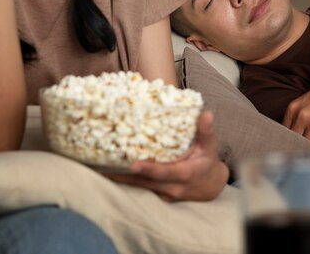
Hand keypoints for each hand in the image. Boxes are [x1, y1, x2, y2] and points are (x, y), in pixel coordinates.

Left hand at [104, 111, 228, 201]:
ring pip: (139, 187)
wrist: (211, 187)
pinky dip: (125, 181)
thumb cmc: (208, 162)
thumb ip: (206, 131)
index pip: (165, 172)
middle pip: (145, 182)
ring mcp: (164, 194)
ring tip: (98, 170)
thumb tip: (207, 113)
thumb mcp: (210, 146)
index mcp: (185, 173)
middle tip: (101, 168)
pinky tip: (109, 174)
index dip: (150, 169)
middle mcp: (173, 187)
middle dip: (123, 176)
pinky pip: (140, 188)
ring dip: (119, 180)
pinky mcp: (159, 196)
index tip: (134, 165)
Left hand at [282, 75, 309, 147]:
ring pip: (308, 145)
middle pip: (295, 141)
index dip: (289, 140)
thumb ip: (296, 116)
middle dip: (299, 145)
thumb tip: (291, 137)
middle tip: (303, 149)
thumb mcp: (306, 101)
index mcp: (294, 108)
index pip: (285, 133)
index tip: (292, 145)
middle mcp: (303, 116)